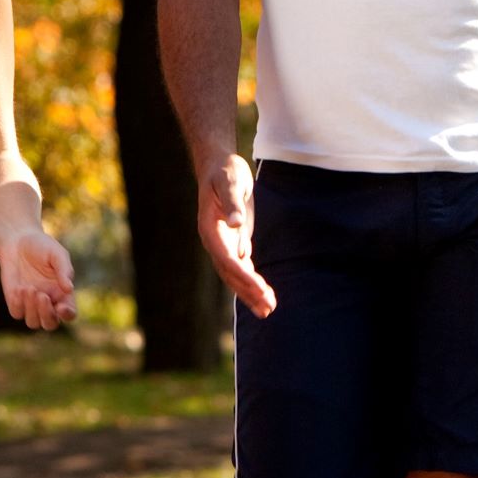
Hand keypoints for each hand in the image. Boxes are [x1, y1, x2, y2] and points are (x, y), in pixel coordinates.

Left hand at [0, 230, 77, 331]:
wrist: (17, 240)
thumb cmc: (42, 246)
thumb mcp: (57, 254)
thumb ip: (64, 270)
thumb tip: (69, 289)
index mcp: (63, 294)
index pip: (69, 314)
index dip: (67, 315)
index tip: (61, 307)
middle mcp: (48, 303)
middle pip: (50, 324)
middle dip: (46, 315)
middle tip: (42, 296)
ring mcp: (30, 304)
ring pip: (33, 322)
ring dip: (32, 309)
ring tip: (29, 288)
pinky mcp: (15, 301)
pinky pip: (16, 312)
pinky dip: (18, 304)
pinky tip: (19, 288)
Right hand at [198, 154, 275, 316]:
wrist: (219, 166)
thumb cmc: (224, 172)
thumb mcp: (230, 183)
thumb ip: (233, 204)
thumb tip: (236, 224)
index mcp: (210, 230)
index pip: (227, 259)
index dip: (243, 275)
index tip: (260, 287)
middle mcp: (214, 242)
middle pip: (230, 274)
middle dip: (248, 291)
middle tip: (267, 307)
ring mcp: (223, 244)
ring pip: (235, 276)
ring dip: (250, 293)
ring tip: (267, 310)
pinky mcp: (234, 242)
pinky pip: (242, 268)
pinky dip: (252, 282)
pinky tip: (264, 295)